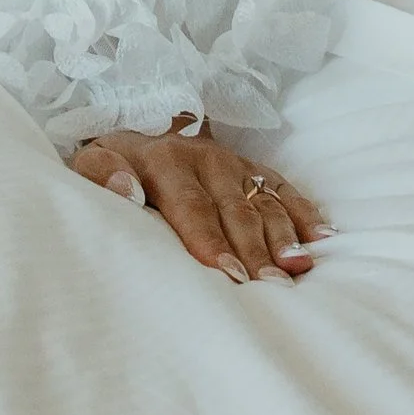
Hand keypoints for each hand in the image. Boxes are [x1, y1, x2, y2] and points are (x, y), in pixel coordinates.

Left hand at [70, 118, 328, 280]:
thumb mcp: (90, 164)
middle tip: (272, 287)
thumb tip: (125, 190)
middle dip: (254, 249)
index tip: (226, 272)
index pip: (191, 205)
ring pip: (264, 202)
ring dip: (283, 237)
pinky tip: (324, 240)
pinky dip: (305, 213)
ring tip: (299, 270)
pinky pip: (284, 190)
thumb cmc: (114, 165)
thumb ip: (100, 175)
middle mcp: (204, 158)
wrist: (135, 126)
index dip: (210, 239)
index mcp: (164, 160)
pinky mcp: (253, 169)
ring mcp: (234, 163)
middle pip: (235, 210)